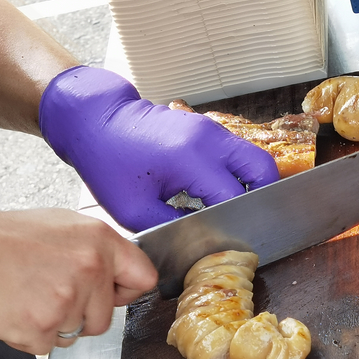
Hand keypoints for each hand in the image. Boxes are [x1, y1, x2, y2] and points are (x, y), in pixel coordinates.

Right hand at [0, 209, 157, 353]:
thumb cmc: (6, 238)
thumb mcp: (64, 224)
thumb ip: (99, 247)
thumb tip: (121, 268)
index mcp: (101, 241)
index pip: (145, 278)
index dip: (127, 290)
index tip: (112, 292)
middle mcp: (90, 268)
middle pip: (107, 317)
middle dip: (85, 313)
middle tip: (54, 291)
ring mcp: (67, 300)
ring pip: (78, 333)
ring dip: (58, 324)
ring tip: (33, 297)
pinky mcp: (42, 327)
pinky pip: (50, 346)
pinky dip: (35, 336)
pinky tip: (20, 310)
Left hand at [39, 66, 279, 231]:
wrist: (95, 120)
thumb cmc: (108, 162)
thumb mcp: (134, 209)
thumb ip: (173, 227)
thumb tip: (203, 238)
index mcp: (192, 158)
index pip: (236, 196)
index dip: (237, 220)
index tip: (229, 236)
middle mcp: (210, 139)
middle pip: (263, 168)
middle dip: (263, 196)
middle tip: (248, 219)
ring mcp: (211, 129)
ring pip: (255, 157)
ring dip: (252, 183)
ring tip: (234, 207)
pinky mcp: (207, 127)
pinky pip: (238, 151)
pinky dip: (239, 171)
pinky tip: (218, 191)